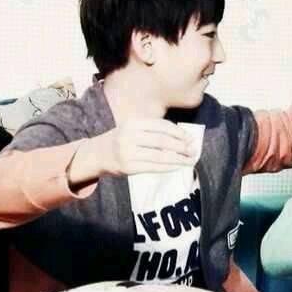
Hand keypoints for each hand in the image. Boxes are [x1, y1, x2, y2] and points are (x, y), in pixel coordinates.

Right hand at [68, 119, 197, 184]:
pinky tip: (178, 167)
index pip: (161, 126)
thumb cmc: (122, 140)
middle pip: (162, 141)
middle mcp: (129, 136)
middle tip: (193, 151)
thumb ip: (153, 131)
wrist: (98, 154)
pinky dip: (169, 167)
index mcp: (133, 123)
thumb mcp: (134, 129)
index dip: (178, 132)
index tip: (190, 139)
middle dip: (181, 146)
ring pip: (160, 156)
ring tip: (190, 161)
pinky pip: (153, 167)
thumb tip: (183, 138)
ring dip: (178, 159)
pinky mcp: (129, 167)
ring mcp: (128, 152)